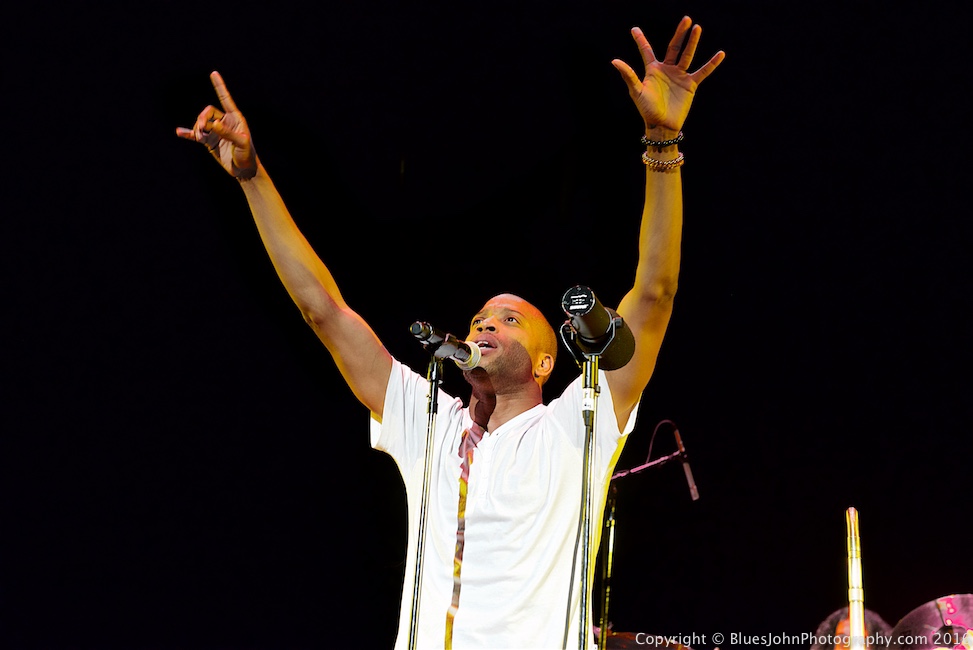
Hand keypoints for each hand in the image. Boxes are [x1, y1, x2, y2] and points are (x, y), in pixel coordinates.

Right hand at [175, 71, 257, 178]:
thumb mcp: (241, 143)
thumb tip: (214, 124)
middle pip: (208, 112)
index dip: (219, 86)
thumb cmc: (247, 154)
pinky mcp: (209, 141)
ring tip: (199, 137)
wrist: (243, 170)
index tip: (213, 73)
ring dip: (197, 128)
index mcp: (234, 118)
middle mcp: (224, 122)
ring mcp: (215, 131)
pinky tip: (179, 132)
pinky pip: (195, 135)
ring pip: (201, 123)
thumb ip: (228, 133)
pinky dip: (187, 133)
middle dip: (202, 118)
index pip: (225, 98)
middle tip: (201, 128)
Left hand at [612, 16, 724, 131]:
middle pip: (674, 47)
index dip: (640, 40)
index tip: (633, 29)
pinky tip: (720, 54)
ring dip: (693, 42)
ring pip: (687, 55)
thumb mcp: (637, 92)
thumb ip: (629, 75)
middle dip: (680, 33)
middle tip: (686, 19)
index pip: (646, 51)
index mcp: (653, 70)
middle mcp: (667, 70)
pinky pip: (702, 72)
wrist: (662, 125)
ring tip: (697, 28)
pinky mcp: (690, 84)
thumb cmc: (647, 110)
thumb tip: (614, 61)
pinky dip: (711, 64)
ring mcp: (679, 76)